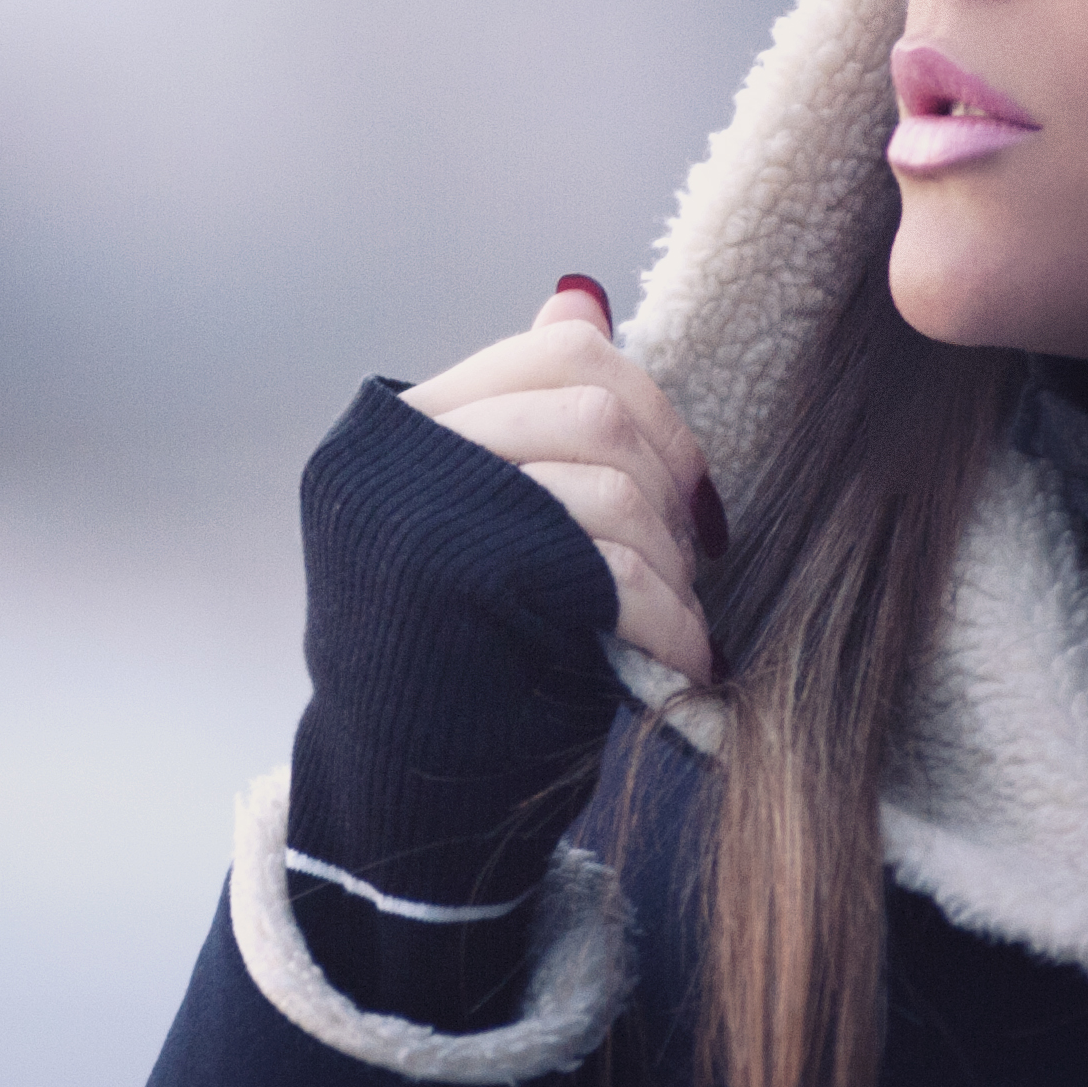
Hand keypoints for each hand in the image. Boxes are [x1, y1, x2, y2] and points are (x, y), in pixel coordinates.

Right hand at [404, 277, 723, 685]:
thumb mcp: (475, 517)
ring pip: (610, 484)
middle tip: (694, 554)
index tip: (683, 484)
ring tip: (681, 614)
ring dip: (671, 560)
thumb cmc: (450, 655)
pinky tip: (685, 655)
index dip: (649, 406)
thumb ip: (519, 414)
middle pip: (595, 409)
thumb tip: (580, 295)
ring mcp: (422, 513)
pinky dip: (671, 618)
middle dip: (668, 485)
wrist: (395, 791)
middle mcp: (394, 458)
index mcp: (393, 429)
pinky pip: (614, 568)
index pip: (557, 354)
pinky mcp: (465, 580)